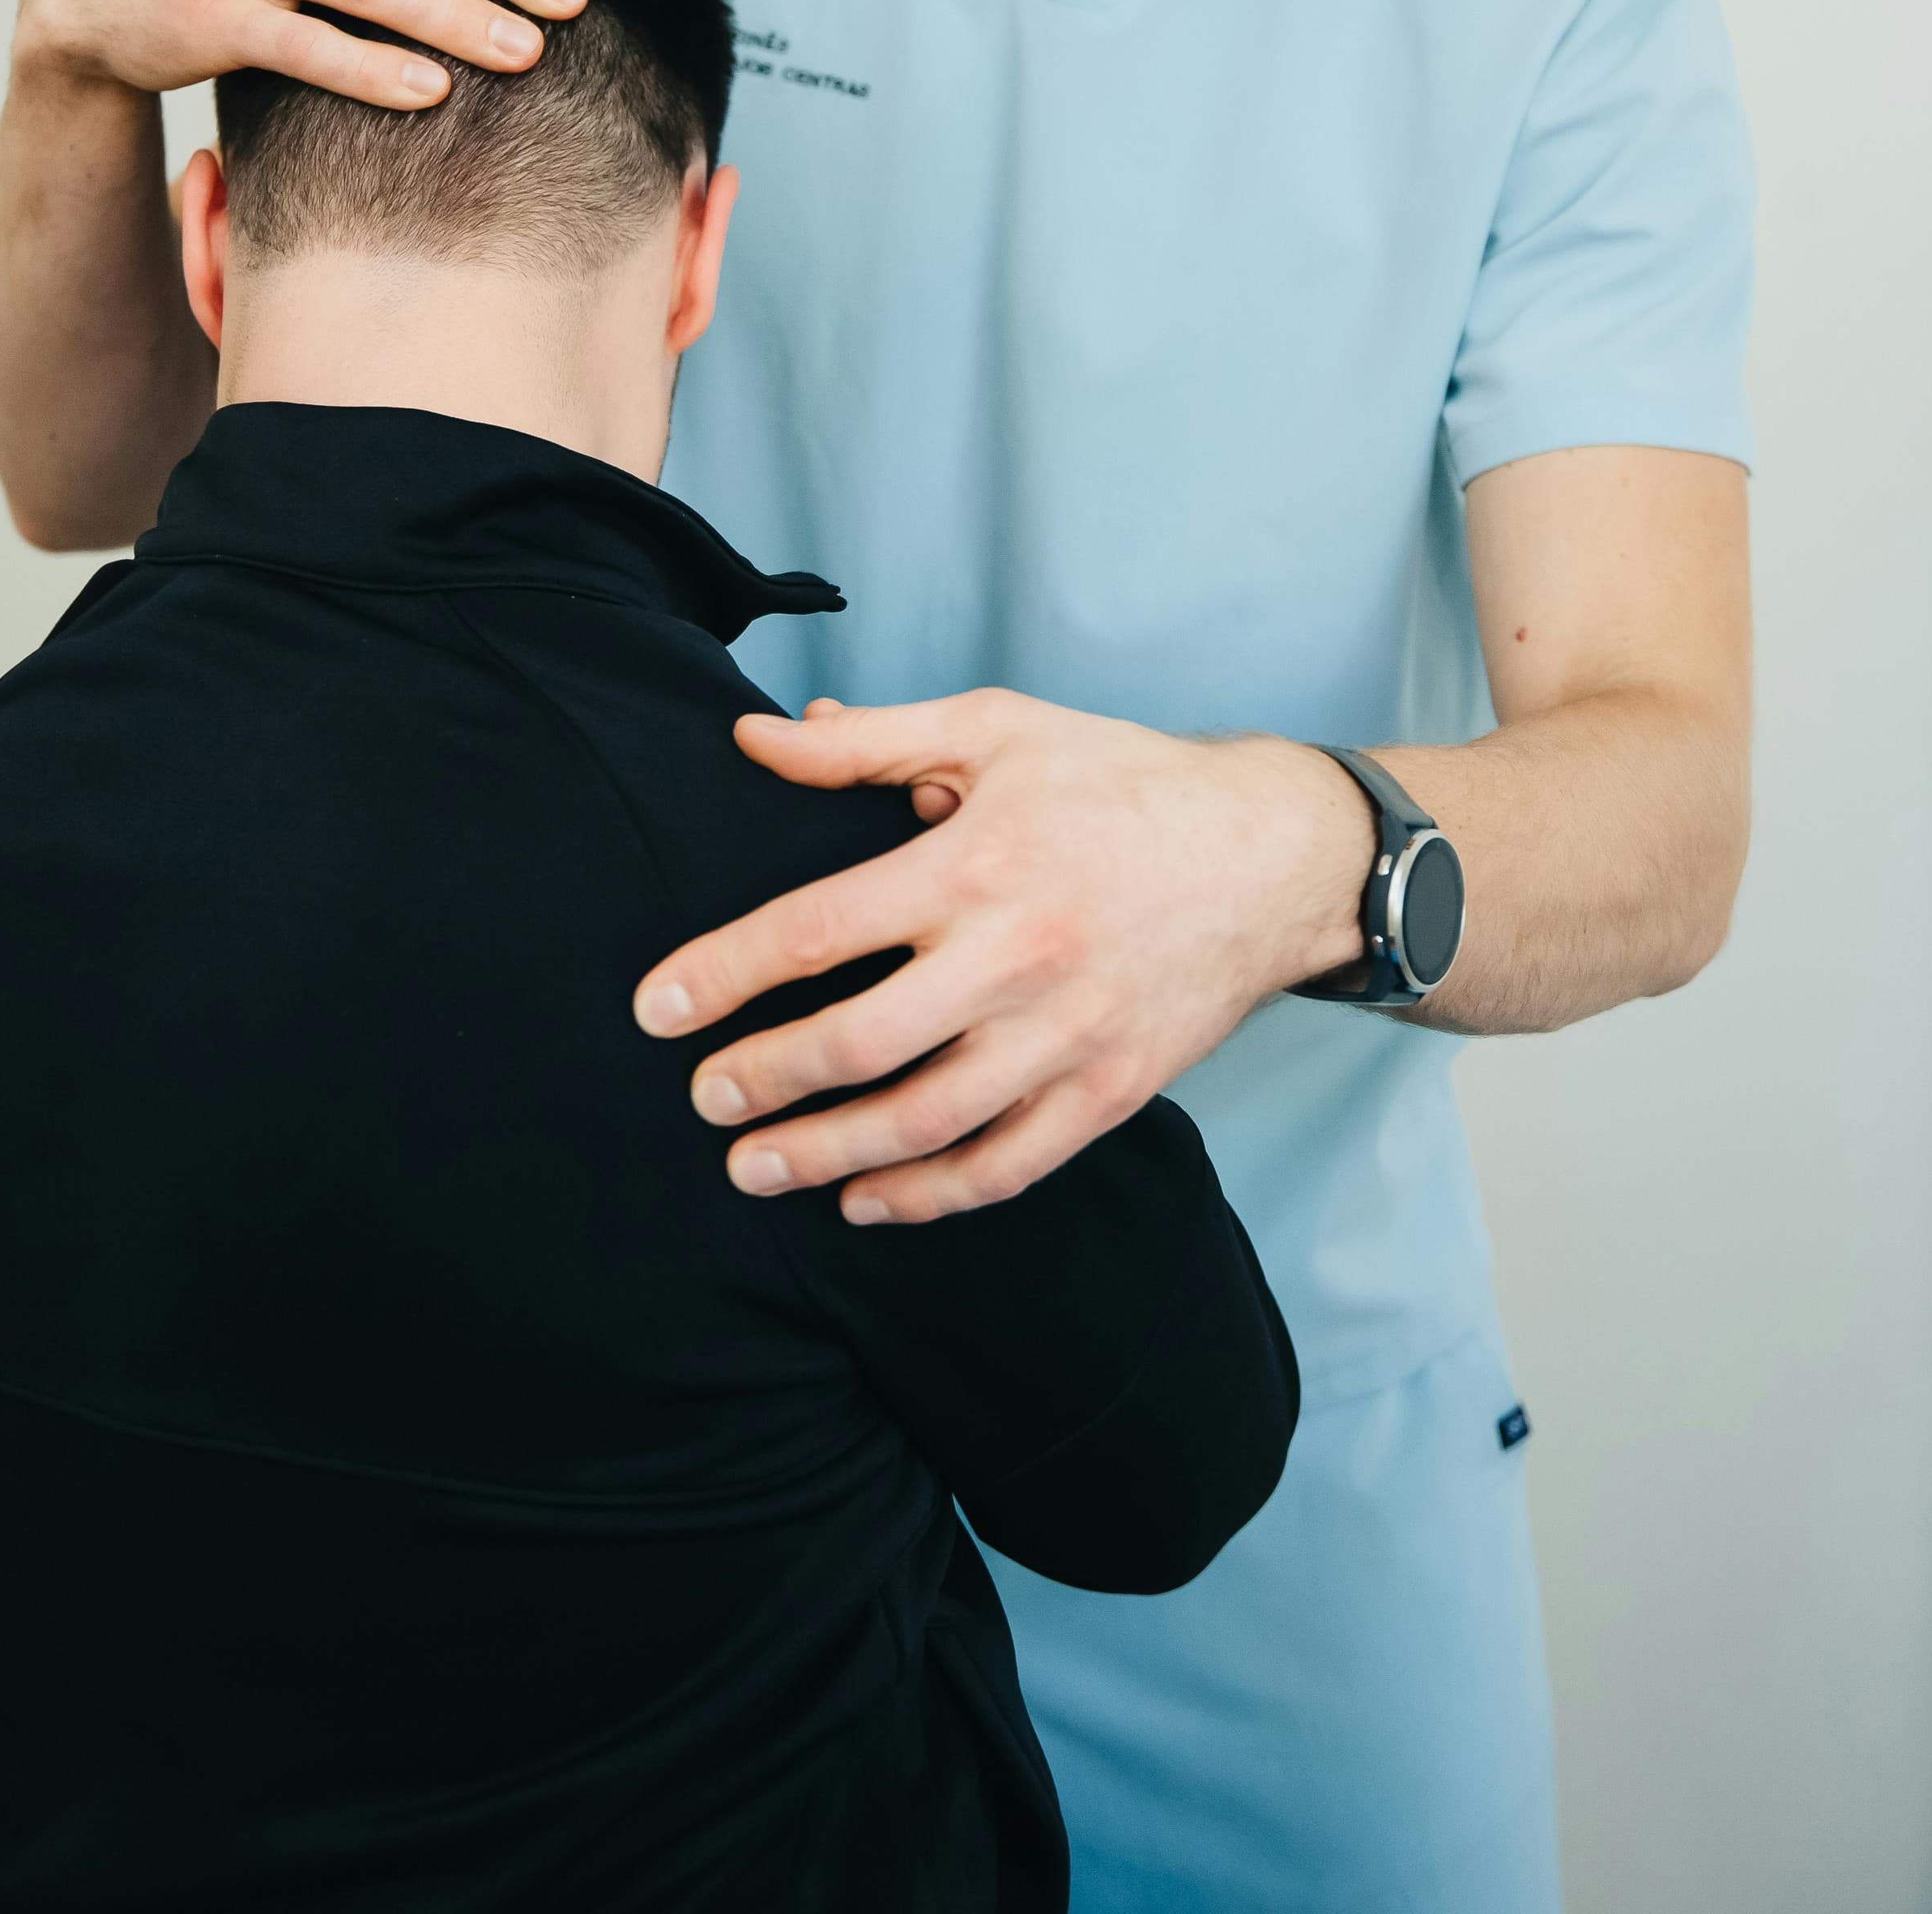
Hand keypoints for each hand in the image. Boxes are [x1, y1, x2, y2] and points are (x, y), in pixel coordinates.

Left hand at [633, 691, 1375, 1222]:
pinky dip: (930, 1196)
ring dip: (826, 1156)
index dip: (724, 973)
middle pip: (858, 1042)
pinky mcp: (1113, 1091)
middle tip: (703, 1099)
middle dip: (762, 1081)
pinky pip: (1007, 1164)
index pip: (817, 930)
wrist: (1275, 854)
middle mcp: (1017, 957)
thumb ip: (869, 743)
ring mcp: (1068, 1035)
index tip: (657, 1009)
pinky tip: (866, 1201)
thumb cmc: (1122, 782)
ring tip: (752, 1169)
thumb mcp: (996, 731)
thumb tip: (755, 736)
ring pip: (925, 1121)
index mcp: (975, 863)